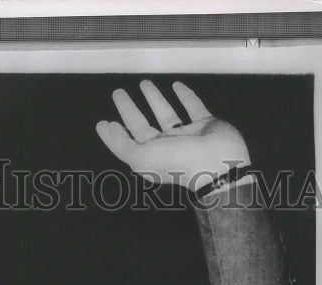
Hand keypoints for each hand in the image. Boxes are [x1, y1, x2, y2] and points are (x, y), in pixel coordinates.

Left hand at [96, 80, 249, 191]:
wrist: (218, 163)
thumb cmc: (180, 163)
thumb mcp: (141, 157)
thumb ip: (121, 144)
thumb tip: (108, 129)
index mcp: (151, 155)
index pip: (127, 141)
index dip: (114, 132)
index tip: (103, 122)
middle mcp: (166, 146)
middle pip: (143, 125)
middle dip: (130, 110)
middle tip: (119, 94)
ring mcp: (186, 136)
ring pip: (166, 114)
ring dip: (154, 99)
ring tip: (144, 84)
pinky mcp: (205, 125)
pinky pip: (193, 107)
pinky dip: (185, 96)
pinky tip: (177, 86)